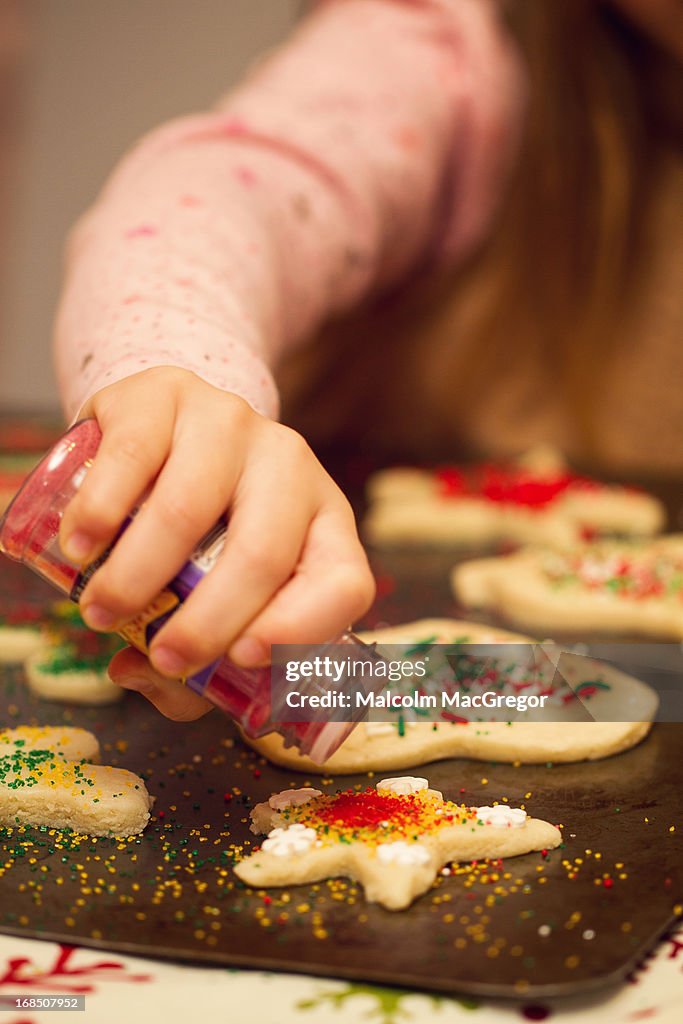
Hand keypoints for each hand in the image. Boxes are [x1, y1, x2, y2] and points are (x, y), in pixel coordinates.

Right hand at [59, 367, 374, 718]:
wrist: (159, 431)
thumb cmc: (196, 532)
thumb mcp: (212, 592)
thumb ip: (190, 656)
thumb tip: (143, 674)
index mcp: (324, 523)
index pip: (343, 580)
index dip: (303, 628)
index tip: (242, 660)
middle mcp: (290, 465)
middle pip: (263, 550)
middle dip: (208, 620)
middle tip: (159, 656)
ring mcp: (231, 420)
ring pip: (189, 505)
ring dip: (138, 574)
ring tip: (99, 612)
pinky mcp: (167, 393)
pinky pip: (131, 455)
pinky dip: (99, 513)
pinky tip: (78, 548)